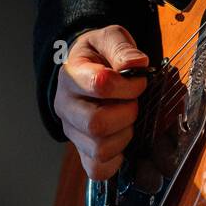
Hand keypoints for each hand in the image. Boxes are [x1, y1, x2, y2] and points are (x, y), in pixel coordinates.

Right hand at [53, 25, 149, 179]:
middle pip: (96, 123)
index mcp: (72, 74)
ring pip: (98, 148)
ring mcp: (71, 131)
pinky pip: (96, 169)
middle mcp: (65, 106)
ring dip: (124, 135)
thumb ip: (122, 47)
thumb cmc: (100, 54)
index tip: (139, 80)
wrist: (85, 68)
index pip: (101, 84)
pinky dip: (115, 160)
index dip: (129, 85)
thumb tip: (137, 64)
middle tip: (134, 103)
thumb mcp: (110, 37)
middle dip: (126, 113)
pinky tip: (121, 140)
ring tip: (127, 119)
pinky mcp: (80, 150)